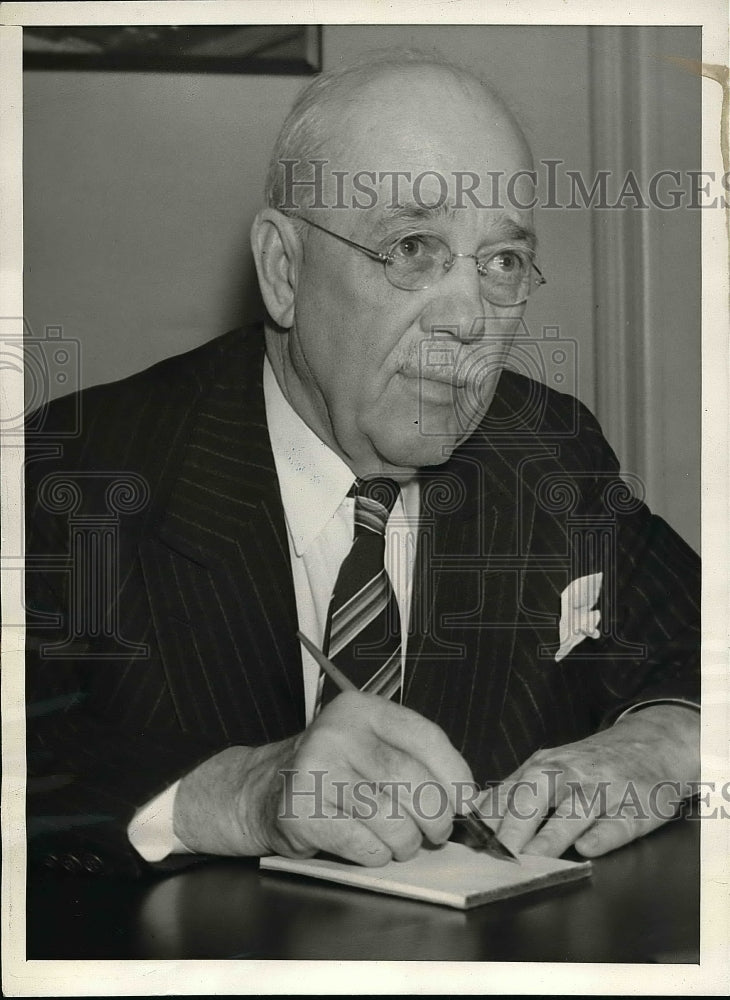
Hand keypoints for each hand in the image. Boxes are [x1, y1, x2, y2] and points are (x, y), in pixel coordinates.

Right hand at [173, 691, 473, 865]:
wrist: (263, 789)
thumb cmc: (333, 771)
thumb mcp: (369, 746)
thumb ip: (414, 760)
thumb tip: (467, 800)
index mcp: (361, 708)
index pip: (425, 736)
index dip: (454, 774)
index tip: (465, 801)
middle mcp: (337, 732)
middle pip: (411, 781)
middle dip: (435, 816)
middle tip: (436, 831)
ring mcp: (315, 770)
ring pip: (391, 818)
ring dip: (406, 842)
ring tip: (400, 841)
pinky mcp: (301, 811)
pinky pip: (364, 845)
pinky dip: (377, 855)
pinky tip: (367, 846)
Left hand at [477, 704, 698, 858]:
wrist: (650, 744)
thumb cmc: (589, 767)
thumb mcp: (548, 770)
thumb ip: (514, 795)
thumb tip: (474, 821)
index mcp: (542, 769)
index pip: (507, 794)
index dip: (488, 821)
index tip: (470, 846)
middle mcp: (568, 775)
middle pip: (535, 796)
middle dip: (514, 826)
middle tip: (497, 857)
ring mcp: (602, 789)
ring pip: (574, 811)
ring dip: (552, 835)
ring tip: (533, 859)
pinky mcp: (636, 806)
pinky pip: (618, 823)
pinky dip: (602, 836)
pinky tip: (587, 849)